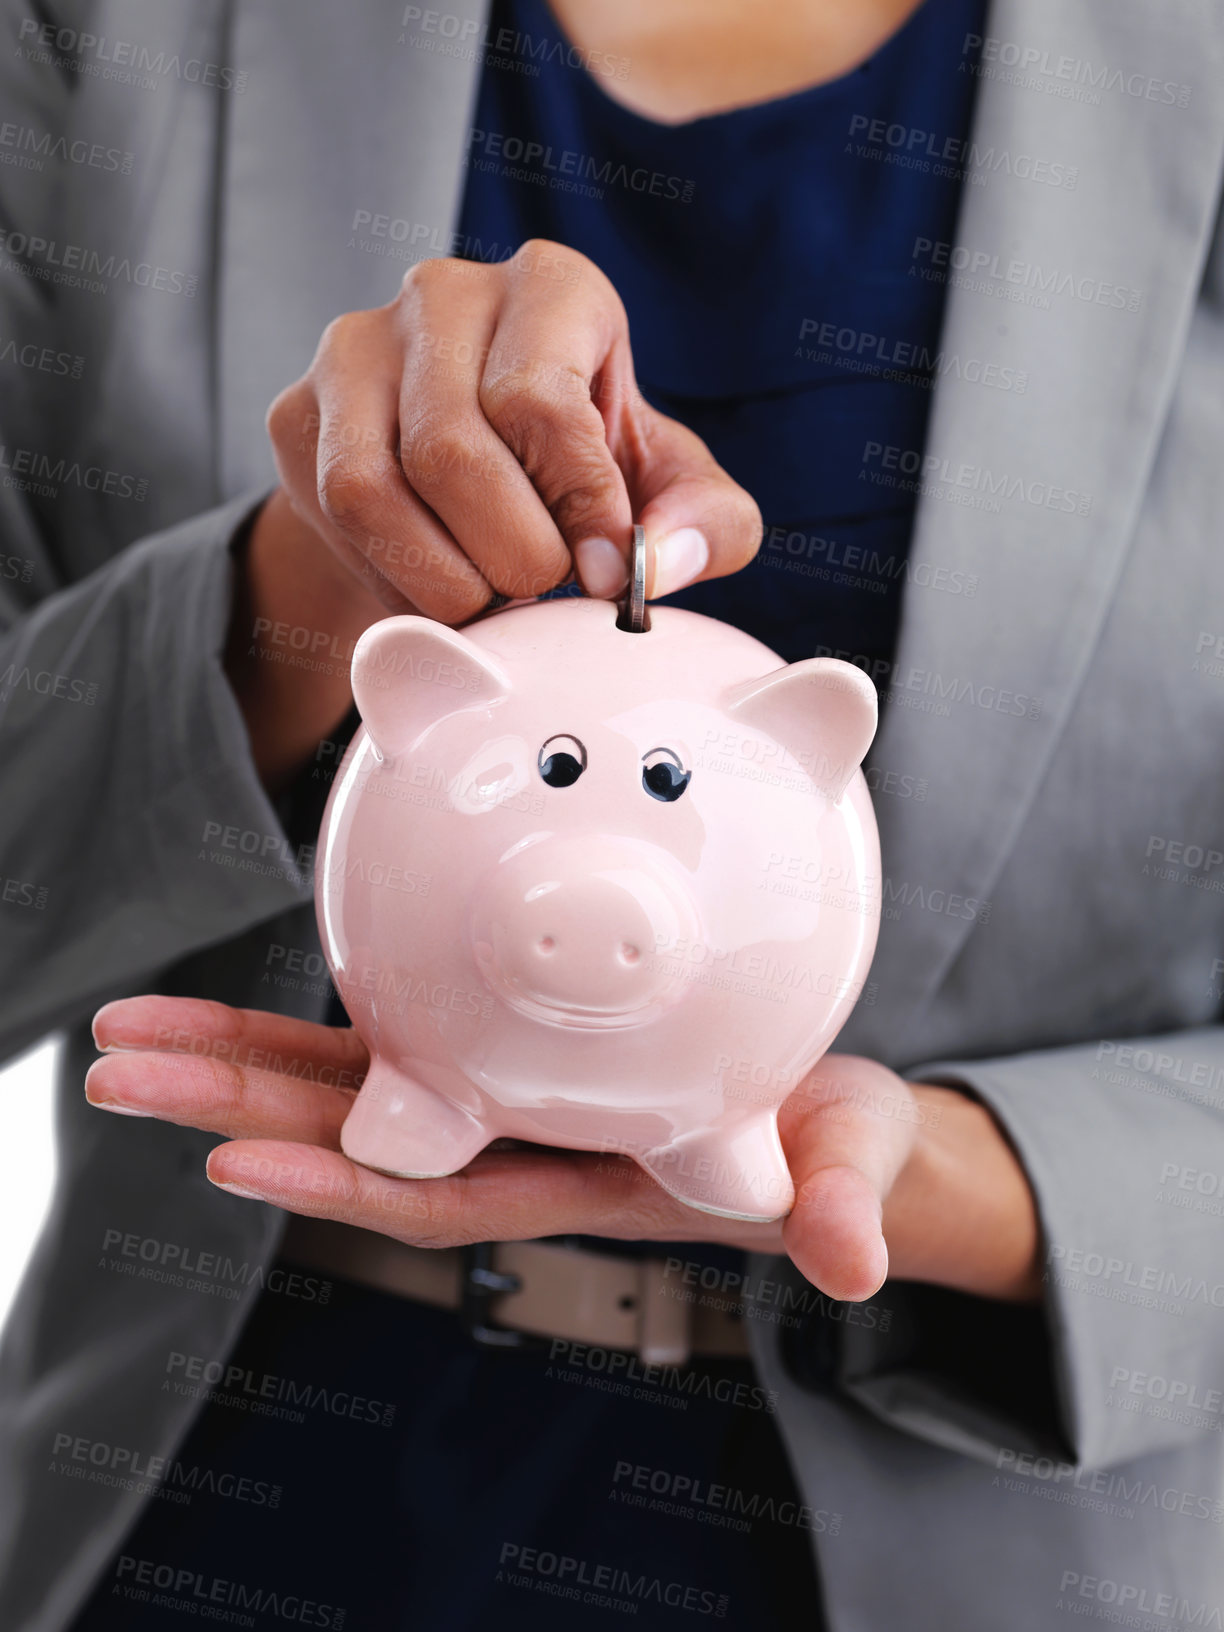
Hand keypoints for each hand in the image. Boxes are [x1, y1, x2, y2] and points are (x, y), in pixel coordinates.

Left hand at [86, 997, 1039, 1304]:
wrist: (825, 1125)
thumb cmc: (836, 1149)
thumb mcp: (854, 1170)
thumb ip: (847, 1208)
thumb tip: (855, 1260)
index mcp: (585, 1178)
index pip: (446, 1192)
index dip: (347, 1179)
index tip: (237, 1158)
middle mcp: (522, 1146)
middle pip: (361, 1132)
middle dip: (237, 1104)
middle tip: (112, 1071)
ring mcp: (510, 1102)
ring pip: (354, 1081)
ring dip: (239, 1056)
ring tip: (130, 1032)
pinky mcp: (512, 1056)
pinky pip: (397, 1037)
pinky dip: (316, 1022)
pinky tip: (248, 996)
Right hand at [266, 240, 760, 617]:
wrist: (477, 478)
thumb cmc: (590, 469)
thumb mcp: (671, 490)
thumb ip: (708, 522)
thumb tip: (661, 562)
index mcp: (551, 289)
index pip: (540, 401)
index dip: (575, 509)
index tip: (603, 575)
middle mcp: (445, 294)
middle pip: (451, 451)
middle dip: (508, 555)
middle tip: (541, 588)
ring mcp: (356, 345)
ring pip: (372, 488)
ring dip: (443, 578)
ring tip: (492, 596)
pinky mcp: (297, 410)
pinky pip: (333, 515)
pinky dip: (394, 580)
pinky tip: (436, 584)